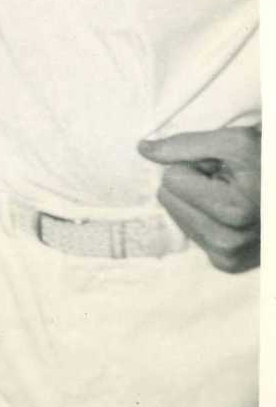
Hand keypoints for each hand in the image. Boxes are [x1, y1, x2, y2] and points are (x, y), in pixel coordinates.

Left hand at [140, 126, 259, 272]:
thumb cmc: (268, 165)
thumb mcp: (235, 142)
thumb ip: (185, 144)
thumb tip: (143, 149)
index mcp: (231, 211)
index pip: (171, 178)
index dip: (196, 166)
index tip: (224, 170)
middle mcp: (228, 242)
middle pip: (168, 198)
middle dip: (195, 184)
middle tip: (229, 183)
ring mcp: (228, 257)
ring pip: (176, 215)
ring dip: (201, 202)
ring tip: (234, 198)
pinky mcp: (227, 264)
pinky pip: (189, 231)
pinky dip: (207, 219)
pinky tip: (232, 216)